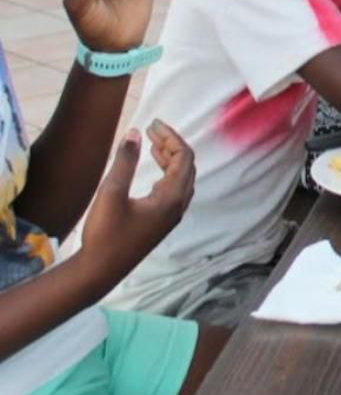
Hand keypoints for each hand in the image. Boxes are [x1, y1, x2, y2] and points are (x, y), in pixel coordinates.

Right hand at [80, 121, 194, 284]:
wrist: (100, 271)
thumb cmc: (105, 234)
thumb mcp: (112, 193)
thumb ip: (125, 161)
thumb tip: (134, 133)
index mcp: (172, 197)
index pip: (184, 157)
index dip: (171, 136)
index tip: (152, 124)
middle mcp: (178, 206)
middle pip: (187, 166)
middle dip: (172, 144)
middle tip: (151, 130)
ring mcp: (172, 216)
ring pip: (182, 178)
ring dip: (171, 158)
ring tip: (152, 144)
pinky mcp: (162, 222)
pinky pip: (175, 190)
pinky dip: (168, 173)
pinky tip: (154, 171)